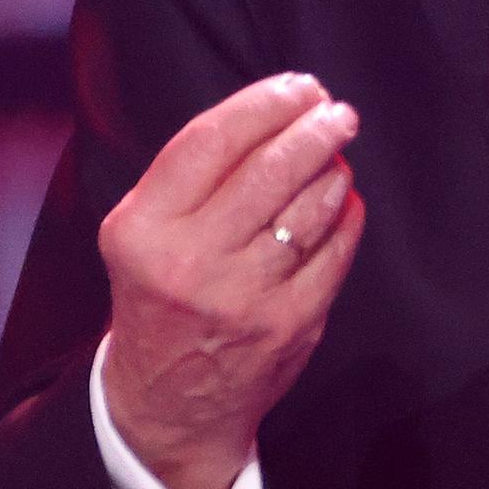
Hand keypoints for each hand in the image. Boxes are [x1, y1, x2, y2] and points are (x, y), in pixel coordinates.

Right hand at [97, 71, 365, 488]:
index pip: (212, 140)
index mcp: (143, 229)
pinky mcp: (291, 323)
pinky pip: (335, 249)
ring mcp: (245, 296)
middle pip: (270, 168)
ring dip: (333, 168)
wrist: (169, 402)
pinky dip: (346, 214)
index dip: (263, 103)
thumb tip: (275, 111)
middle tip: (336, 111)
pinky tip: (342, 200)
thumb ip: (192, 176)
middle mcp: (191, 261)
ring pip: (310, 205)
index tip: (297, 86)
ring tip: (335, 152)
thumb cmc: (160, 295)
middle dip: (314, 127)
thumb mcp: (143, 233)